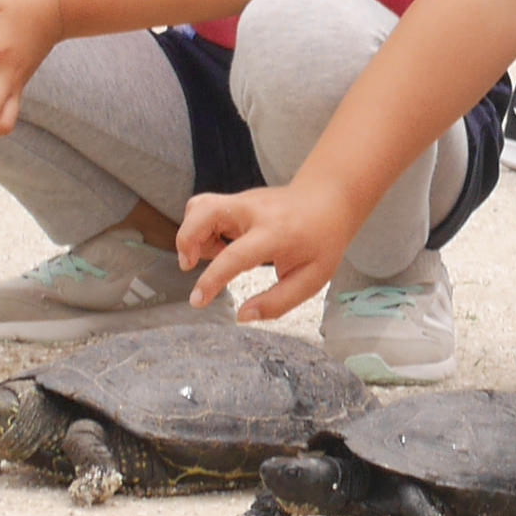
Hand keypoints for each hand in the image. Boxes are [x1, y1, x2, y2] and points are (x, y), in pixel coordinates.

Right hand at [177, 180, 355, 326]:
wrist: (329, 200)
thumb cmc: (322, 241)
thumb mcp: (311, 279)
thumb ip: (277, 302)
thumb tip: (243, 316)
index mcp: (276, 233)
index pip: (235, 255)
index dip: (212, 279)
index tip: (197, 301)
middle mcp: (255, 211)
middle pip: (204, 211)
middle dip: (186, 240)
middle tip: (190, 266)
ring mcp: (244, 200)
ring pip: (199, 206)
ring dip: (193, 234)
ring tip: (212, 256)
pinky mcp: (237, 199)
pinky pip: (206, 209)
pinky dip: (202, 228)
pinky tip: (220, 245)